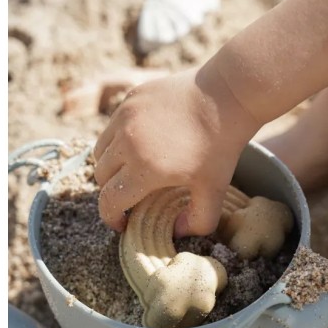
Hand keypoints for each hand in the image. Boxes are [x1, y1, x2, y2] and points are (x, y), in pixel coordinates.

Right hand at [94, 64, 257, 236]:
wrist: (227, 94)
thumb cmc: (222, 144)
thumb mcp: (215, 189)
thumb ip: (198, 220)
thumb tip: (176, 232)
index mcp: (145, 168)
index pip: (109, 200)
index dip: (111, 218)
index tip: (122, 223)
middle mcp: (127, 141)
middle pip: (101, 177)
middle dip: (112, 192)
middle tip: (131, 196)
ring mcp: (126, 116)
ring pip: (100, 151)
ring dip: (110, 166)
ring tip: (130, 170)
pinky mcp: (131, 99)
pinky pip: (111, 126)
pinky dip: (117, 141)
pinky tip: (140, 143)